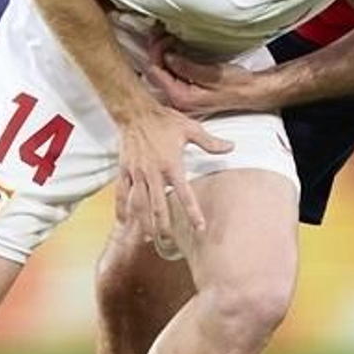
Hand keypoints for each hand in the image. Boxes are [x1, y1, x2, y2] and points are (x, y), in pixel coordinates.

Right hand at [113, 97, 231, 244]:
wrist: (135, 112)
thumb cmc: (164, 120)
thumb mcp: (190, 129)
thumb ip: (210, 142)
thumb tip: (231, 146)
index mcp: (172, 166)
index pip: (184, 195)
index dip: (193, 213)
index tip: (199, 228)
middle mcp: (154, 173)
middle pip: (159, 206)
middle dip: (164, 226)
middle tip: (169, 242)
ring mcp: (137, 173)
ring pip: (140, 204)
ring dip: (144, 222)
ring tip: (148, 238)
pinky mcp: (125, 170)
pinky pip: (122, 193)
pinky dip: (122, 208)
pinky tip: (123, 221)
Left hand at [147, 44, 267, 117]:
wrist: (251, 92)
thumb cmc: (237, 85)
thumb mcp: (213, 74)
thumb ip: (187, 67)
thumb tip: (167, 57)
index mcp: (182, 98)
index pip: (157, 72)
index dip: (157, 52)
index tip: (164, 36)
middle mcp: (179, 99)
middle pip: (156, 72)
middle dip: (156, 50)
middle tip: (160, 31)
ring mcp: (182, 95)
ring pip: (162, 71)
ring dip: (161, 52)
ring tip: (163, 34)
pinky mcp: (187, 88)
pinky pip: (170, 72)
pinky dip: (169, 57)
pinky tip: (171, 46)